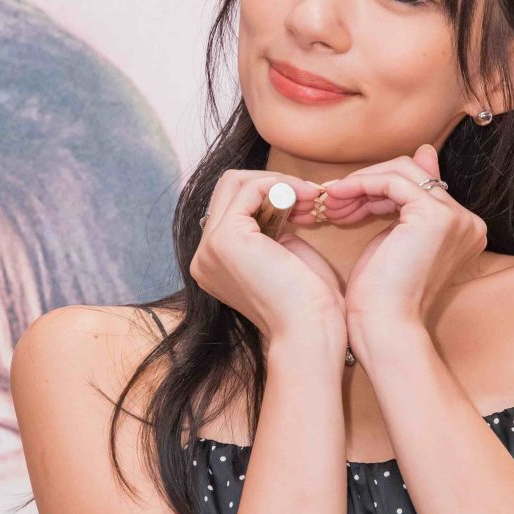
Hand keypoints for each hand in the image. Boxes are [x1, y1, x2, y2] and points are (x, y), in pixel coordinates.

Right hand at [189, 166, 348, 350]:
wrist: (310, 330)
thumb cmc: (308, 303)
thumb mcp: (283, 256)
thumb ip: (270, 229)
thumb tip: (277, 198)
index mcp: (215, 264)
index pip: (231, 208)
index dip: (270, 198)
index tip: (307, 205)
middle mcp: (203, 257)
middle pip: (227, 190)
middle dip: (271, 184)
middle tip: (310, 196)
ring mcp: (209, 248)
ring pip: (234, 183)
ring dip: (277, 183)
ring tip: (311, 197)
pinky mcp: (224, 239)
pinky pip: (248, 190)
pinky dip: (279, 186)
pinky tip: (304, 198)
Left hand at [314, 143, 486, 364]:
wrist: (386, 328)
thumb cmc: (382, 298)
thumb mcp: (393, 239)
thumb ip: (405, 202)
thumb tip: (423, 152)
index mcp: (462, 229)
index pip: (419, 187)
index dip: (378, 190)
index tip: (345, 202)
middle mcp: (467, 221)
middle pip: (413, 174)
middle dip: (368, 183)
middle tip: (334, 199)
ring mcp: (456, 218)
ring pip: (404, 172)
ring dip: (362, 182)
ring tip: (332, 200)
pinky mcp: (436, 216)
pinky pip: (393, 181)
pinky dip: (362, 185)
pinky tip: (338, 197)